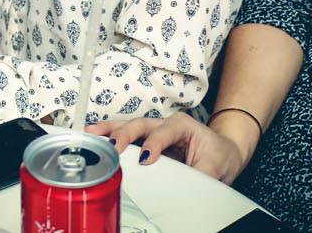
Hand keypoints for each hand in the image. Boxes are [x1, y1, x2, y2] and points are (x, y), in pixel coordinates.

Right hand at [87, 113, 249, 183]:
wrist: (221, 152)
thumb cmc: (218, 154)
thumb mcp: (215, 166)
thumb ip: (200, 174)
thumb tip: (188, 187)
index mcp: (182, 125)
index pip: (164, 132)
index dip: (154, 144)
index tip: (145, 159)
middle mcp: (163, 124)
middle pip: (139, 124)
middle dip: (124, 135)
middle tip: (112, 148)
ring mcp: (152, 130)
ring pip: (127, 126)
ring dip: (108, 131)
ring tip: (91, 134)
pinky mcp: (144, 140)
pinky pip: (124, 135)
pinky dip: (108, 136)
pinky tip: (94, 136)